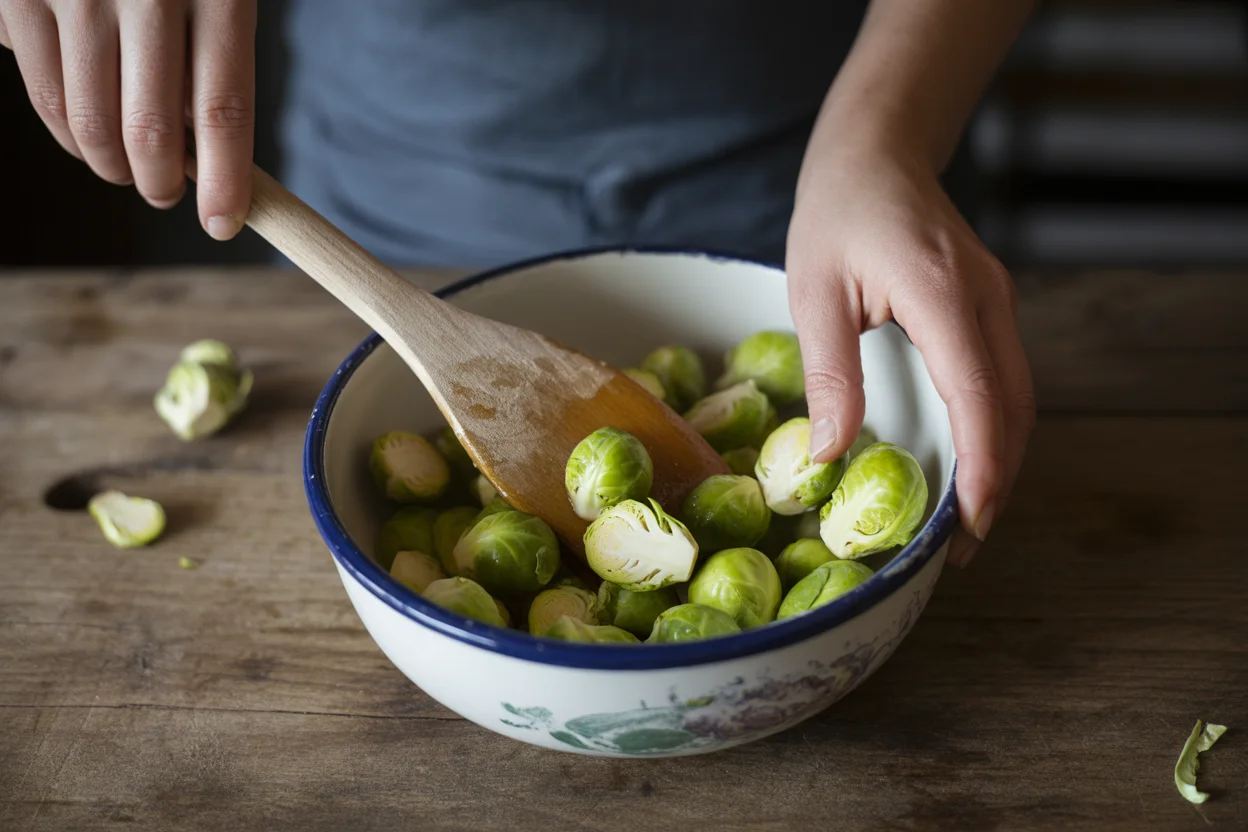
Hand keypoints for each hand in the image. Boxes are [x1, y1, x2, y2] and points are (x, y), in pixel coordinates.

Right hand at [0, 0, 255, 238]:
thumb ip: (210, 61)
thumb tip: (199, 154)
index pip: (223, 110)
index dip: (224, 180)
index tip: (224, 222)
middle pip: (149, 131)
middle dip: (159, 184)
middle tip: (164, 192)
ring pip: (87, 122)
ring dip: (109, 163)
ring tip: (124, 164)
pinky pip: (41, 89)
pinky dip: (64, 126)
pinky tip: (84, 125)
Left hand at [786, 136, 1034, 566]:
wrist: (876, 151)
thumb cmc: (838, 211)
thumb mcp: (814, 290)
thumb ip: (830, 371)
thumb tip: (830, 452)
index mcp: (944, 295)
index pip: (978, 398)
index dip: (980, 470)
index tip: (967, 527)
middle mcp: (987, 300)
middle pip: (1014, 410)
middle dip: (997, 483)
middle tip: (961, 545)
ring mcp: (997, 301)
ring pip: (1018, 398)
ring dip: (1000, 460)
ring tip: (965, 517)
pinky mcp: (989, 305)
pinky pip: (1004, 378)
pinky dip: (993, 427)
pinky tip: (967, 458)